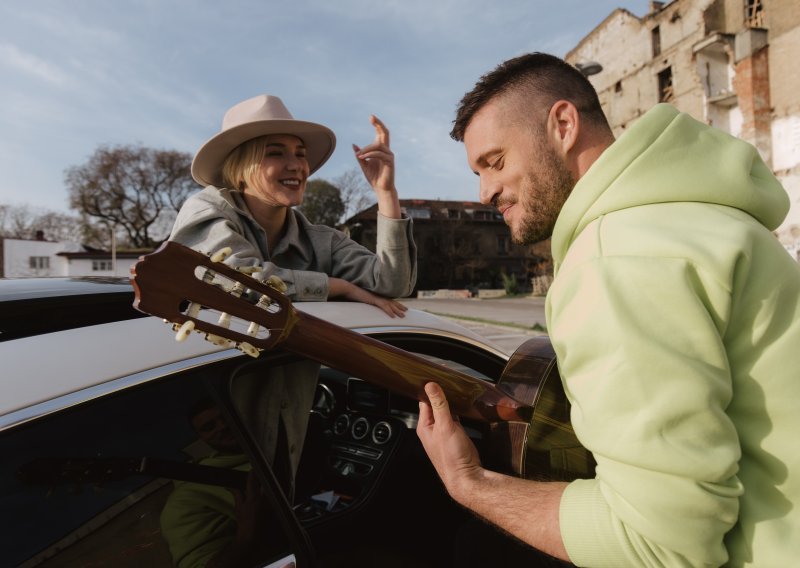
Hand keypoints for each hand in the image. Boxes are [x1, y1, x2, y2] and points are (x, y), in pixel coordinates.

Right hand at [329, 277, 407, 317]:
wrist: (348, 289)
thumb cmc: (352, 294)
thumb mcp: (361, 299)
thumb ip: (366, 302)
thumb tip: (366, 305)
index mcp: (376, 295)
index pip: (388, 300)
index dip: (395, 303)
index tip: (401, 307)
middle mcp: (378, 296)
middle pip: (391, 301)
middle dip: (399, 306)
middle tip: (406, 311)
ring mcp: (376, 297)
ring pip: (390, 305)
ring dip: (397, 310)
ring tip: (403, 316)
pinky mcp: (373, 299)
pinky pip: (383, 306)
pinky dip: (389, 311)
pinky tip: (393, 316)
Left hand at [353, 115, 394, 193]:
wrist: (380, 189)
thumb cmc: (374, 177)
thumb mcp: (364, 165)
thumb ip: (360, 155)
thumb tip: (354, 145)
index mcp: (380, 150)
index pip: (380, 133)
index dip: (377, 124)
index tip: (371, 117)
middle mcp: (386, 150)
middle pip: (385, 133)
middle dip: (378, 124)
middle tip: (371, 117)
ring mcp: (389, 155)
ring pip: (377, 145)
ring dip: (366, 149)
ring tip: (358, 156)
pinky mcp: (390, 162)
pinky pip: (378, 154)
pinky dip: (369, 155)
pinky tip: (362, 158)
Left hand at [416, 382, 481, 500]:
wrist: (466, 477)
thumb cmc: (452, 456)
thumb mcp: (445, 426)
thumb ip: (439, 405)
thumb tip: (431, 386)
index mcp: (425, 426)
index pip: (424, 400)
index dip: (429, 387)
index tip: (435, 374)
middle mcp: (432, 429)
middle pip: (434, 404)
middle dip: (440, 392)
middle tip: (447, 377)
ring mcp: (443, 432)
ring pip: (444, 410)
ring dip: (448, 400)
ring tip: (454, 386)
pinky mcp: (455, 435)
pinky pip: (453, 417)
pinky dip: (456, 409)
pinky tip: (461, 403)